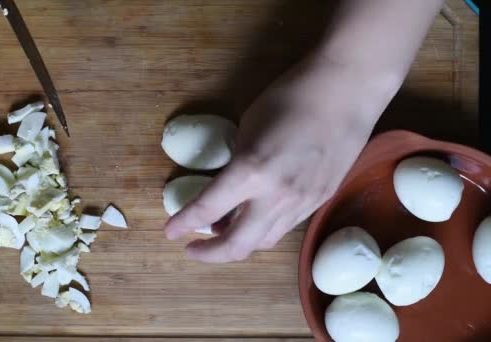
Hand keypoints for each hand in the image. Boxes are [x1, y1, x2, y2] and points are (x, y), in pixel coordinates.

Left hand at [164, 56, 399, 262]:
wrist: (346, 90)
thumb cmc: (289, 97)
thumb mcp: (247, 127)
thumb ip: (236, 164)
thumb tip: (228, 189)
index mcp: (251, 172)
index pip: (207, 210)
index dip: (183, 224)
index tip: (169, 232)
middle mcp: (276, 197)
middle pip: (238, 246)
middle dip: (210, 255)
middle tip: (193, 248)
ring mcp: (302, 203)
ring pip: (264, 241)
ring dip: (238, 242)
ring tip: (221, 230)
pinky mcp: (320, 201)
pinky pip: (285, 226)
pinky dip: (263, 229)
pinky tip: (255, 216)